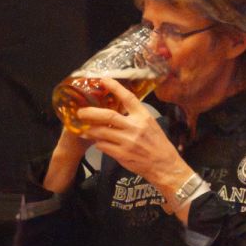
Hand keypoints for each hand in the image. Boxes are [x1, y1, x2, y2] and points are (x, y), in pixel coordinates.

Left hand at [74, 78, 188, 189]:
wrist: (164, 166)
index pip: (128, 97)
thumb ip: (135, 117)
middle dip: (90, 112)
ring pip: (101, 132)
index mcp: (143, 117)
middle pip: (108, 115)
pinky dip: (98, 143)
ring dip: (90, 130)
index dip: (115, 87)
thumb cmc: (158, 144)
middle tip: (80, 111)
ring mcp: (128, 141)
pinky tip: (97, 142)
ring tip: (85, 129)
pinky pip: (103, 146)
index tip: (103, 80)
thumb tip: (117, 110)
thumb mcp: (151, 125)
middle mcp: (135, 127)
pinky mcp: (122, 154)